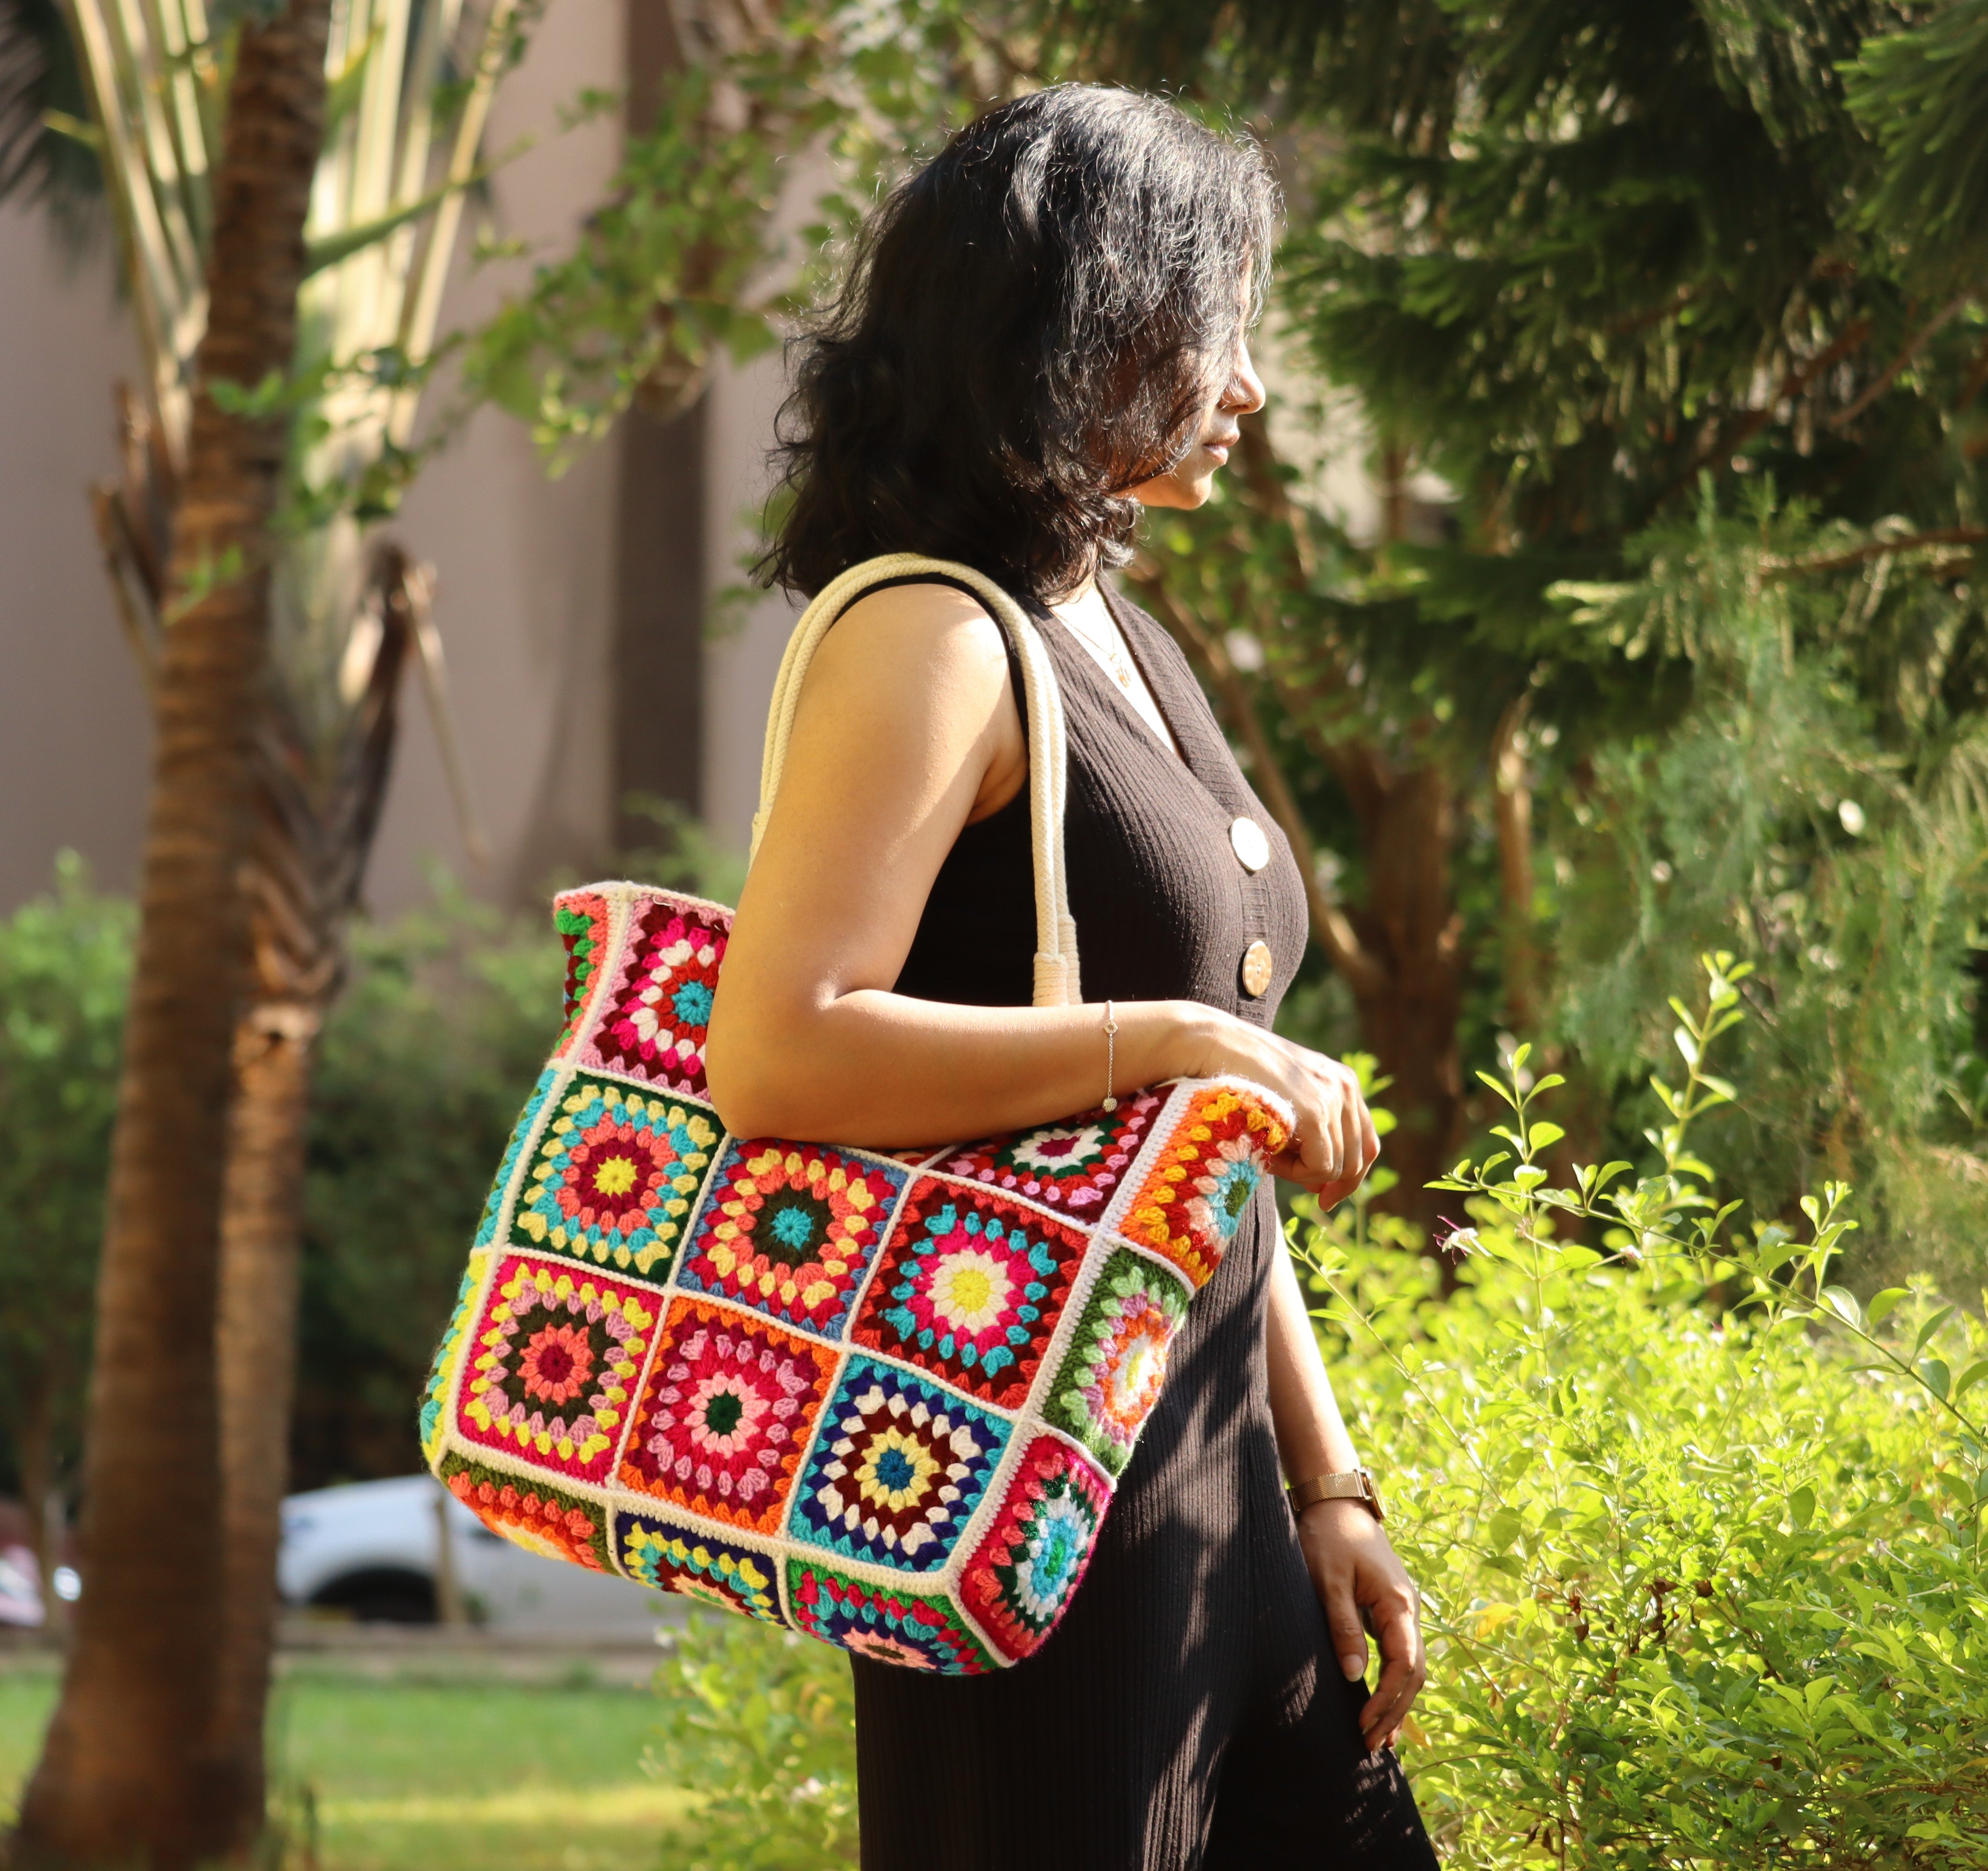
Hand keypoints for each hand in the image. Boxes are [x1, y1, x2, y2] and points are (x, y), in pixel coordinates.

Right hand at [1186, 1014, 1379, 1199]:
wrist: (1212, 1045)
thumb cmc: (1237, 1076)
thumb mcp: (1285, 1103)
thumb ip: (1310, 1136)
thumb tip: (1322, 1185)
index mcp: (1343, 1082)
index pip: (1366, 1142)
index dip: (1351, 1176)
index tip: (1325, 1196)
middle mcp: (1346, 1087)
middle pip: (1359, 1157)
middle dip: (1333, 1182)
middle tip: (1307, 1193)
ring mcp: (1333, 1098)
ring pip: (1339, 1166)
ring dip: (1305, 1173)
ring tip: (1271, 1157)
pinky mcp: (1316, 1112)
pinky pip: (1322, 1166)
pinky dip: (1298, 1173)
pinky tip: (1272, 1158)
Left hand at [1295, 1498, 1425, 1753]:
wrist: (1336, 1502)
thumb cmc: (1329, 1536)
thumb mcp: (1329, 1581)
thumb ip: (1343, 1626)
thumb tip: (1354, 1676)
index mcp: (1399, 1603)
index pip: (1403, 1665)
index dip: (1387, 1700)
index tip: (1364, 1725)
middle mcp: (1409, 1610)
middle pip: (1414, 1672)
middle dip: (1396, 1711)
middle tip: (1372, 1745)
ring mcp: (1402, 1610)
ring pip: (1410, 1666)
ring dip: (1397, 1702)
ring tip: (1381, 1739)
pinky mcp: (1390, 1610)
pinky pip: (1399, 1654)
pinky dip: (1393, 1683)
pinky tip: (1381, 1704)